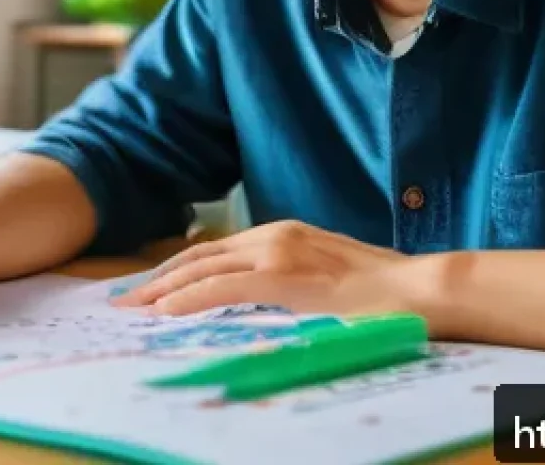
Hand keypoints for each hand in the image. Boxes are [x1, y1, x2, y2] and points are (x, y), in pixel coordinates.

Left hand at [111, 221, 435, 321]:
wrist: (417, 287)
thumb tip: (263, 297)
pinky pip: (222, 287)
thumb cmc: (379, 289)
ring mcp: (276, 252)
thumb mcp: (324, 275)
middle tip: (127, 299)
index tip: (151, 287)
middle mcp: (272, 235)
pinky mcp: (282, 277)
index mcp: (280, 233)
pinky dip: (190, 298)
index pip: (215, 251)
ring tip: (133, 308)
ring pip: (203, 268)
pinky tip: (167, 311)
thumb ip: (290, 278)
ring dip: (163, 289)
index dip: (179, 269)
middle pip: (200, 256)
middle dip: (159, 278)